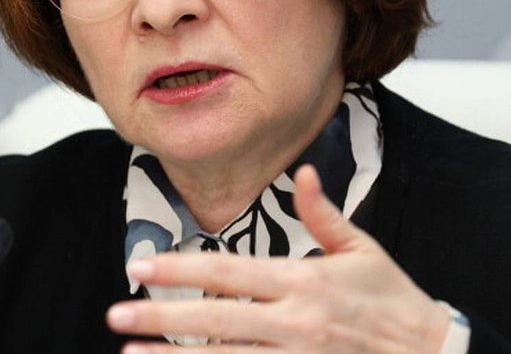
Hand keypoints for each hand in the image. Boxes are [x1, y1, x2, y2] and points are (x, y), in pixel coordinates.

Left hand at [105, 165, 450, 352]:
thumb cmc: (394, 303)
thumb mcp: (362, 251)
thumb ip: (323, 215)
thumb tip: (302, 173)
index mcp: (303, 281)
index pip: (228, 271)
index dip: (181, 268)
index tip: (141, 267)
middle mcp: (294, 322)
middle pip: (215, 318)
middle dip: (161, 316)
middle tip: (116, 312)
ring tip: (130, 351)